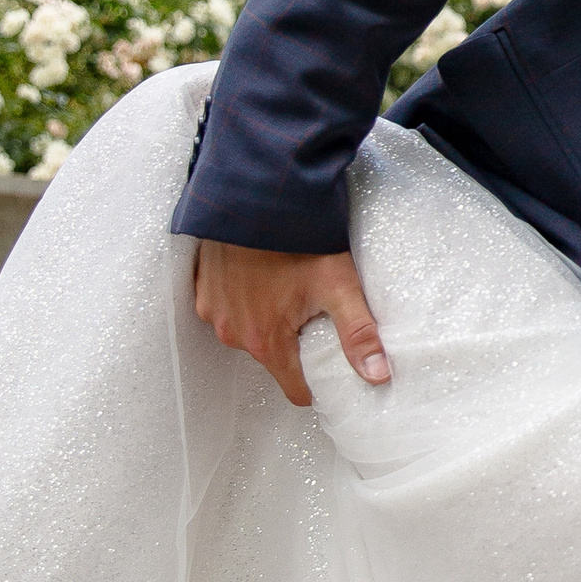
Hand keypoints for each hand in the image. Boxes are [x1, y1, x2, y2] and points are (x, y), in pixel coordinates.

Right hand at [191, 240, 387, 405]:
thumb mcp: (338, 284)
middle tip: (312, 310)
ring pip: (248, 331)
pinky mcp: (202, 288)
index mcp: (264, 340)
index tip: (329, 365)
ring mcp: (214, 309)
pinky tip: (260, 275)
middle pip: (272, 357)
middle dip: (292, 342)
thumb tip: (378, 375)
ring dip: (265, 318)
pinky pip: (226, 308)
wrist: (256, 192)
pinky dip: (242, 298)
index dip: (316, 381)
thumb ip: (358, 333)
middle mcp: (232, 331)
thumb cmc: (297, 237)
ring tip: (285, 287)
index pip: (295, 389)